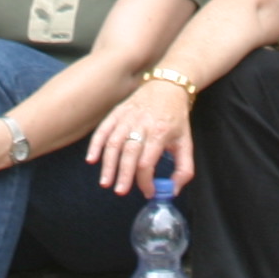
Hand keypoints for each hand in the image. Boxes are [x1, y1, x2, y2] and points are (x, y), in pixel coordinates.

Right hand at [88, 78, 195, 197]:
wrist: (168, 85)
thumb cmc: (176, 117)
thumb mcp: (187, 143)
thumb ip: (184, 169)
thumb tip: (173, 190)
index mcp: (160, 133)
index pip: (147, 162)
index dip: (145, 181)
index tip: (147, 192)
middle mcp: (142, 124)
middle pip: (129, 153)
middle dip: (123, 175)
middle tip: (120, 191)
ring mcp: (128, 117)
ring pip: (114, 142)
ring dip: (108, 164)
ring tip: (105, 182)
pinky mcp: (117, 112)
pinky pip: (103, 129)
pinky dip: (96, 144)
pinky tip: (91, 159)